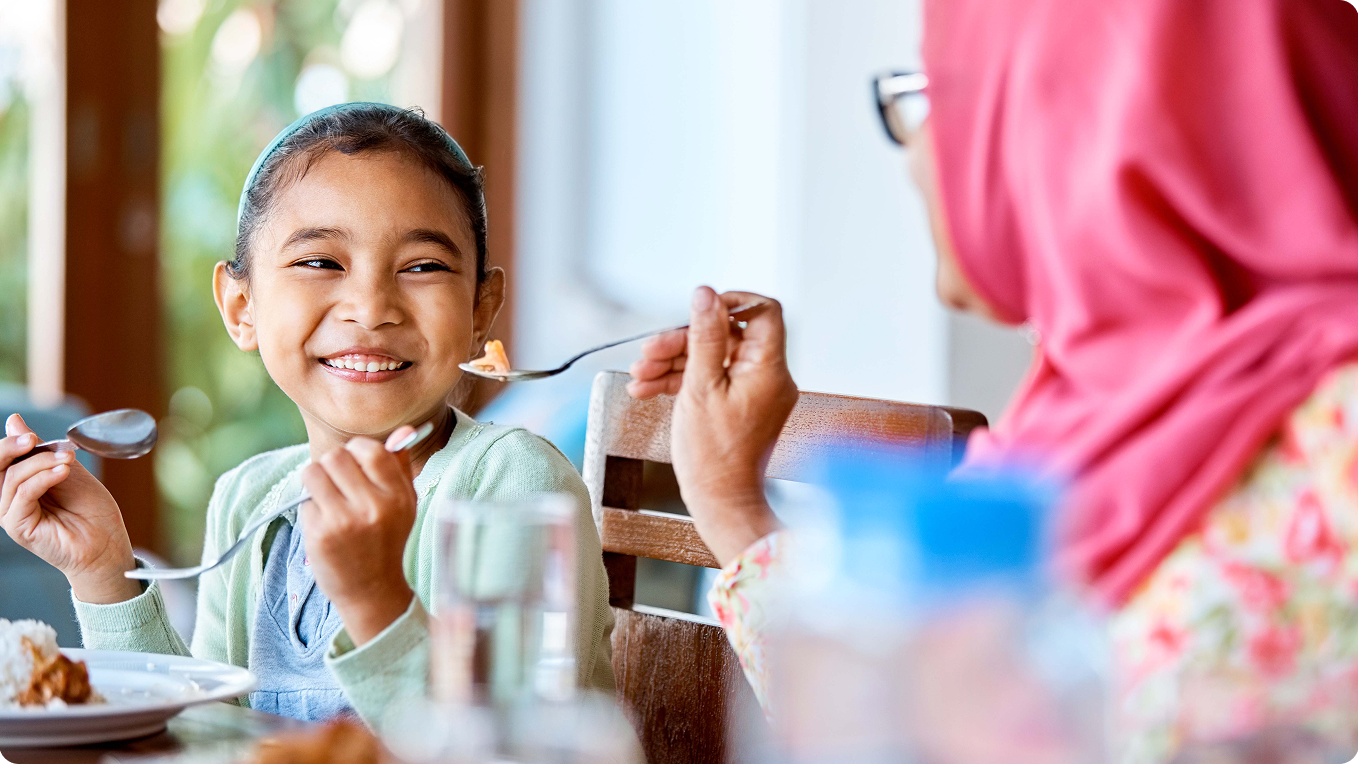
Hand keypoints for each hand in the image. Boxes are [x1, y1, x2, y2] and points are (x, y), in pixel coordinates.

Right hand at [0, 414, 140, 603]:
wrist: (107, 542)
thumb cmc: (90, 509)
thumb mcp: (67, 469)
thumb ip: (40, 449)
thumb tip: (13, 421)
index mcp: (20, 484)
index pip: (2, 459)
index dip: (11, 442)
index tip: (29, 434)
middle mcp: (10, 500)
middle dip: (11, 448)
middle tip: (32, 440)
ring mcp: (12, 514)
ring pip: (12, 478)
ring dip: (40, 463)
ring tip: (66, 461)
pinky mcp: (19, 528)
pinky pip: (22, 496)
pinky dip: (42, 479)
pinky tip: (62, 472)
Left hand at [300, 427, 417, 645]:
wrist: (372, 591)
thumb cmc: (386, 541)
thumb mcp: (404, 504)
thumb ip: (400, 466)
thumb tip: (403, 430)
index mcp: (397, 496)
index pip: (370, 449)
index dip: (356, 451)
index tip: (355, 466)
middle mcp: (373, 507)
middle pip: (336, 456)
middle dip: (332, 466)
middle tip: (338, 485)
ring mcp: (344, 521)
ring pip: (313, 472)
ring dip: (315, 482)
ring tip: (327, 500)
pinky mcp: (320, 534)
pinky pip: (304, 500)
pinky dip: (310, 508)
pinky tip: (325, 525)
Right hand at [628, 287, 798, 565]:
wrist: (720, 502)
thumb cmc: (712, 454)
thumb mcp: (699, 387)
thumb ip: (703, 336)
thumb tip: (706, 294)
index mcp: (768, 368)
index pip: (763, 312)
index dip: (730, 303)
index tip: (698, 310)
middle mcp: (769, 377)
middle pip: (727, 336)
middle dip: (682, 341)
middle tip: (647, 353)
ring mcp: (755, 392)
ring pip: (713, 359)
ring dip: (673, 362)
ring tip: (639, 376)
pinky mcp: (741, 406)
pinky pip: (713, 380)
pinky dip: (682, 381)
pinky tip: (649, 388)